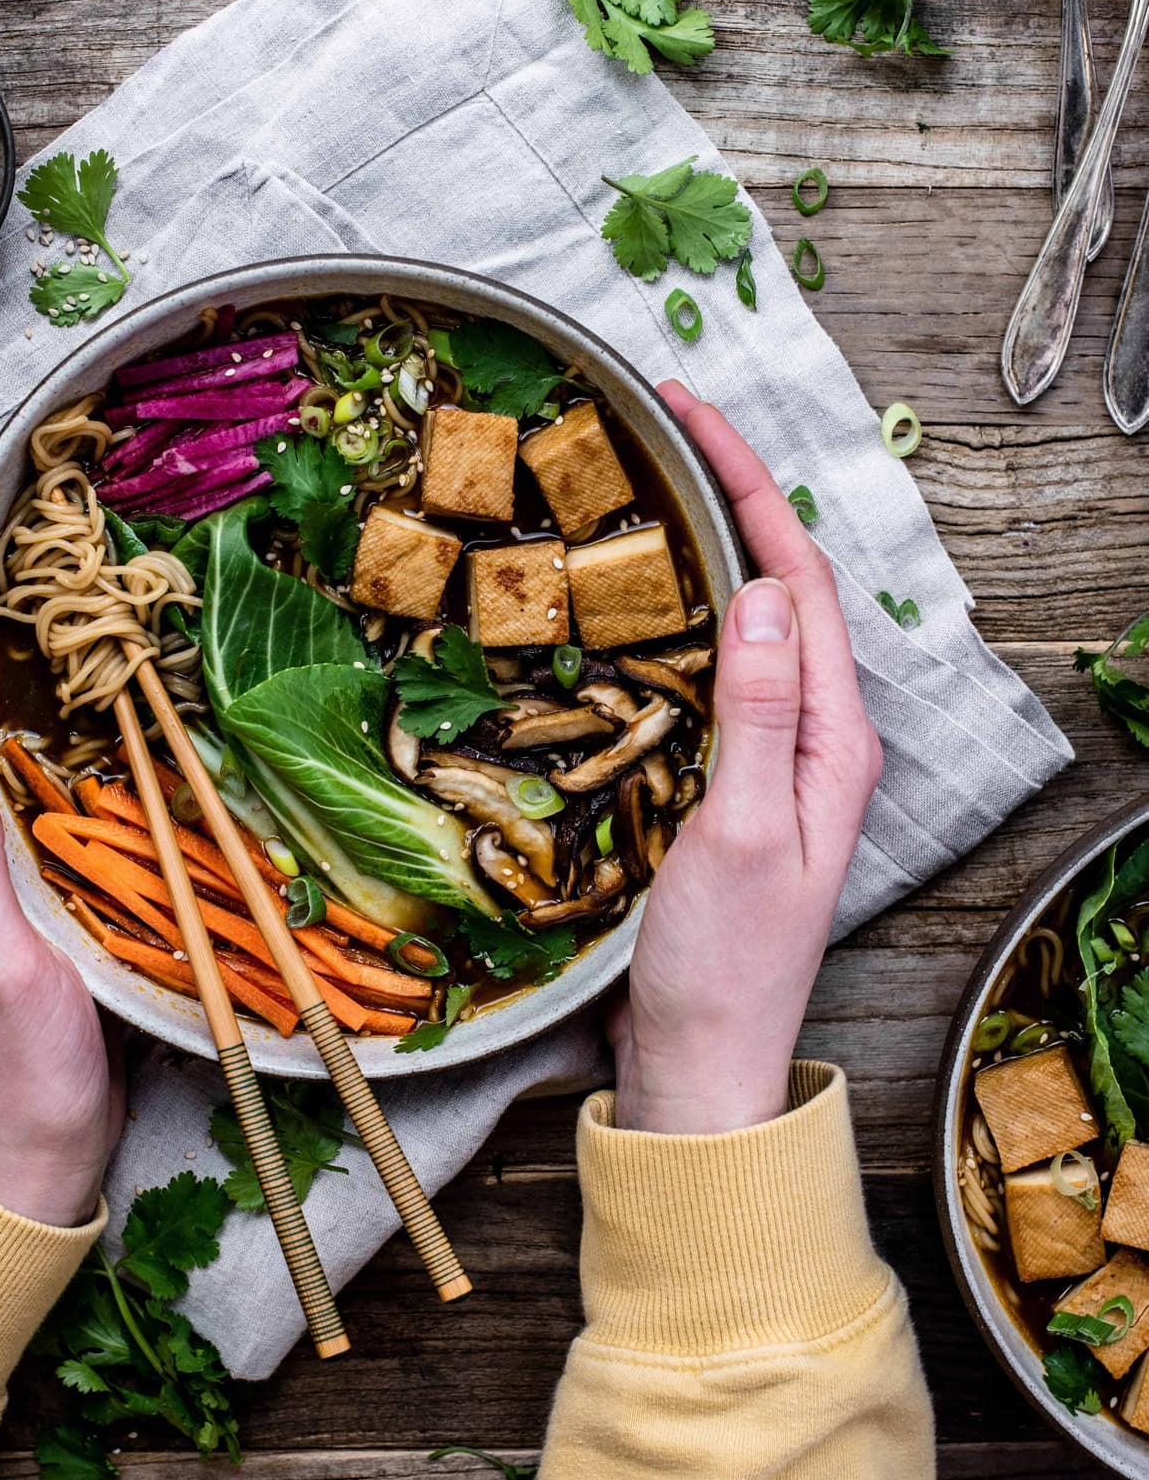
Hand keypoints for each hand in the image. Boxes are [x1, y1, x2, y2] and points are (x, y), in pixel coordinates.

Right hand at [612, 386, 881, 1135]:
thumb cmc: (723, 966)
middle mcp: (815, 737)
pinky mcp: (729, 780)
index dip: (752, 489)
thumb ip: (758, 712)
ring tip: (652, 483)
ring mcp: (773, 758)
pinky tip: (643, 599)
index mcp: (835, 741)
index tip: (695, 416)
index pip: (804, 582)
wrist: (697, 1063)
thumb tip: (768, 590)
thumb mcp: (741, 832)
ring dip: (709, 545)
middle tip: (664, 425)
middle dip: (732, 495)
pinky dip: (682, 613)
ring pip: (750, 622)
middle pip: (785, 586)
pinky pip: (715, 670)